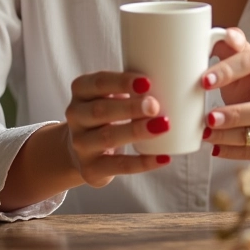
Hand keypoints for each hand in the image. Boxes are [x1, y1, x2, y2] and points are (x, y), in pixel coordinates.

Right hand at [64, 71, 171, 187]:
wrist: (82, 149)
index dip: (122, 82)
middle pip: (101, 110)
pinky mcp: (91, 169)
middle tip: (155, 105)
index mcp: (81, 90)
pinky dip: (142, 162)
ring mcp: (81, 144)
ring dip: (137, 131)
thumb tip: (174, 80)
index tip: (147, 82)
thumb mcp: (111, 94)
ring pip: (108, 137)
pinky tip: (163, 157)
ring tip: (163, 126)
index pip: (98, 83)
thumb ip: (133, 87)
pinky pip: (118, 166)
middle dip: (130, 107)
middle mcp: (76, 116)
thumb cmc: (108, 112)